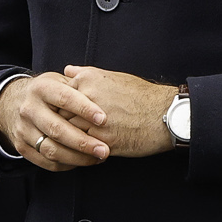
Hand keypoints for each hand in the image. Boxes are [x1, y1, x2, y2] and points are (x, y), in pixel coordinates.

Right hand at [0, 73, 109, 171]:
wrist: (12, 103)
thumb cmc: (47, 92)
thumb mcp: (58, 80)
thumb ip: (78, 85)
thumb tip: (103, 92)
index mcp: (41, 88)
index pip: (64, 98)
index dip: (84, 109)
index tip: (104, 119)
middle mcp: (29, 109)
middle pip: (57, 129)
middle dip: (83, 142)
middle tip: (104, 149)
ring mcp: (23, 129)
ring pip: (51, 150)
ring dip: (77, 158)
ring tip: (98, 158)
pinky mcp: (21, 147)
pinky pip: (46, 162)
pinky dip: (67, 164)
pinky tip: (83, 161)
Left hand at [62, 66, 177, 157]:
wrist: (164, 115)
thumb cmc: (141, 95)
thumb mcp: (113, 76)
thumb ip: (86, 74)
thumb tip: (67, 70)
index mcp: (88, 80)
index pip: (58, 95)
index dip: (57, 107)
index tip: (59, 113)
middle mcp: (87, 99)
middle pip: (58, 114)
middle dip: (59, 123)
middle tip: (59, 130)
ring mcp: (93, 121)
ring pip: (67, 133)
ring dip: (66, 139)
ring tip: (68, 143)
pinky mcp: (101, 141)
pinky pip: (80, 148)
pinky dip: (78, 150)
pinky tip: (81, 151)